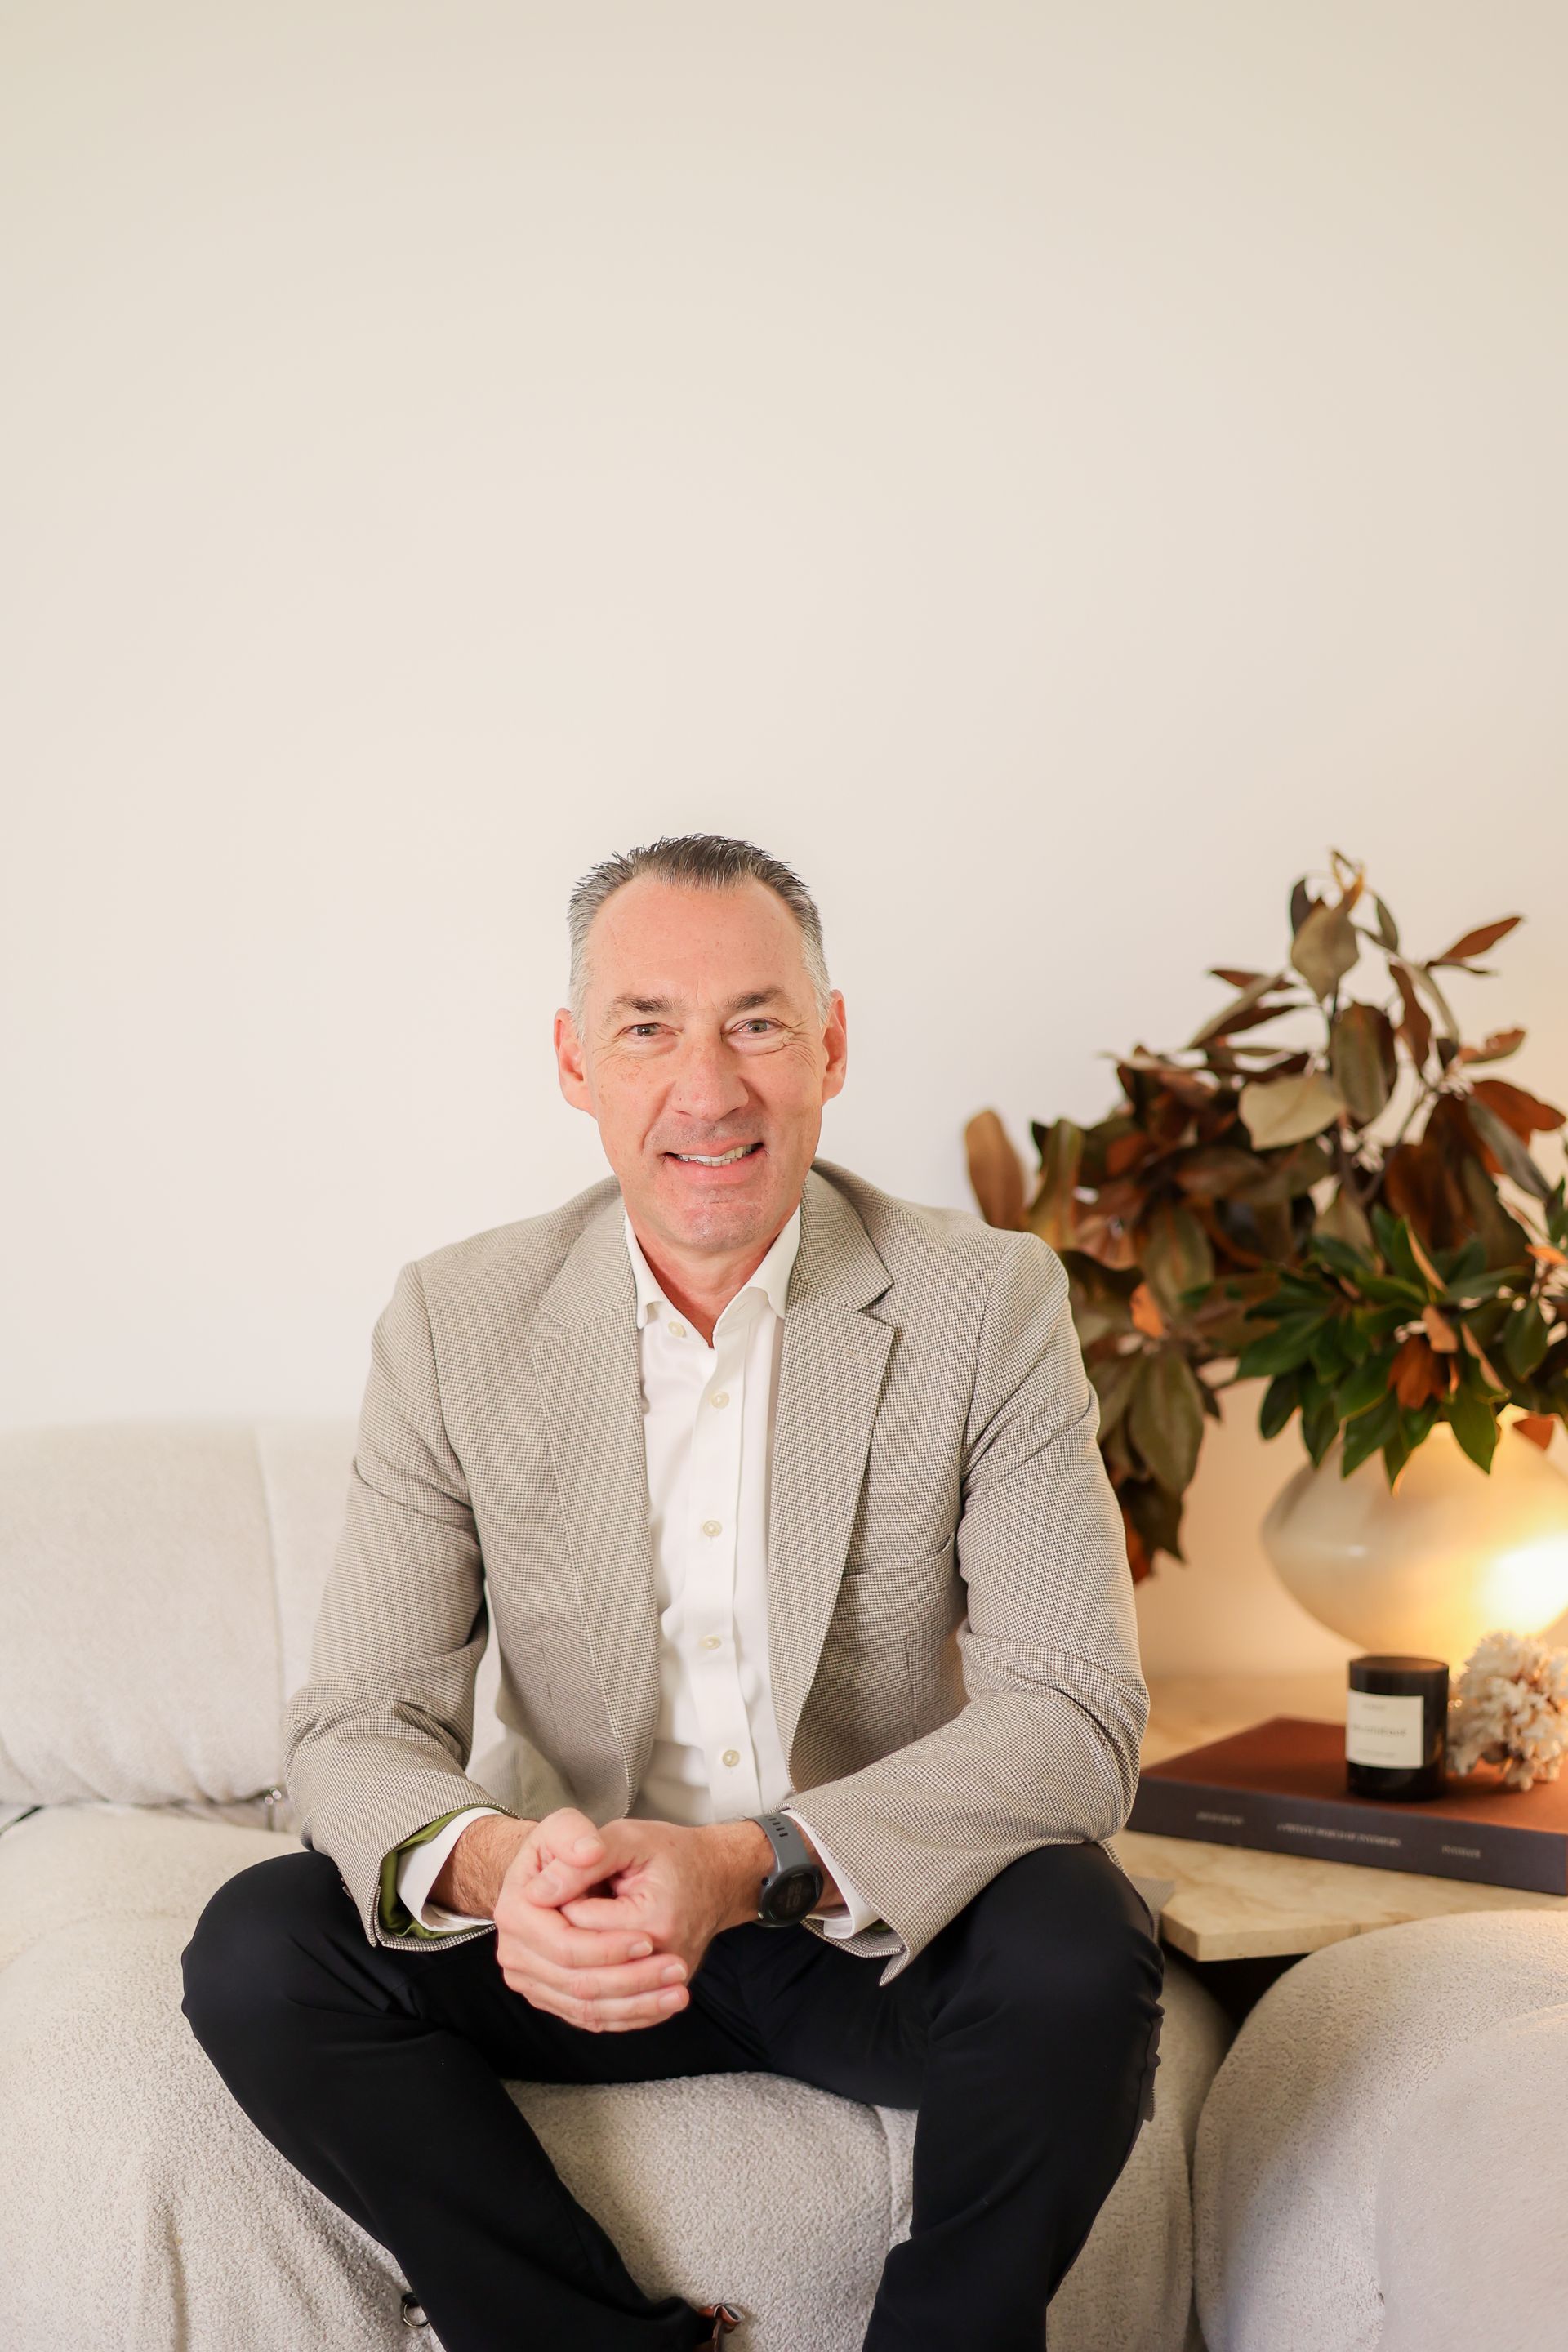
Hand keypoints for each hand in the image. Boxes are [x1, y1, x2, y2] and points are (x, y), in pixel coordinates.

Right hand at [491, 1808, 697, 2032]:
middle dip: (631, 1980)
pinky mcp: (553, 1998)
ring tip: (679, 1992)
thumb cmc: (569, 1848)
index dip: (607, 1946)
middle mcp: (516, 1953)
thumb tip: (586, 1853)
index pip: (564, 1944)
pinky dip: (630, 2015)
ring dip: (637, 2005)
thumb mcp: (568, 1825)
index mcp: (516, 1911)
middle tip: (678, 1968)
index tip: (649, 1940)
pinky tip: (664, 2004)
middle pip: (577, 1983)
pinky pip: (591, 2017)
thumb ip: (575, 1837)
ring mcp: (532, 1981)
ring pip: (587, 2008)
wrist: (562, 1873)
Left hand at [552, 1815, 773, 1986]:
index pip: (575, 1925)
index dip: (558, 1900)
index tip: (565, 1880)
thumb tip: (537, 1891)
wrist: (715, 1878)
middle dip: (558, 1938)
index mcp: (654, 1920)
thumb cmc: (673, 1854)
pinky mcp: (655, 2000)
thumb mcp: (628, 1839)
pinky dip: (578, 1999)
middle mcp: (662, 1962)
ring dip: (563, 1972)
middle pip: (579, 1969)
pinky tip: (571, 1975)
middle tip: (564, 1905)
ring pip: (588, 2003)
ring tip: (565, 1937)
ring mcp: (661, 1986)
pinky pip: (606, 2018)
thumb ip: (583, 1862)